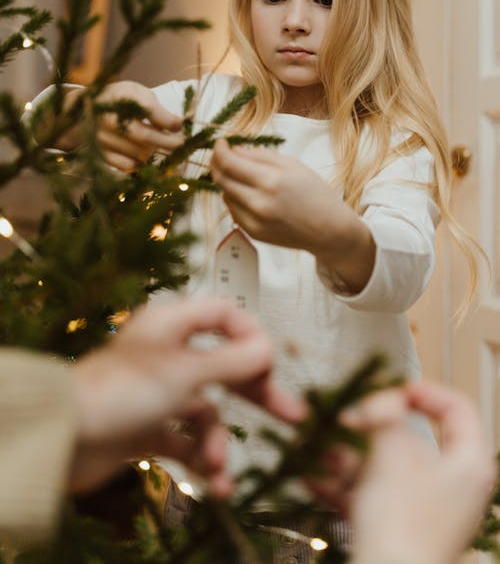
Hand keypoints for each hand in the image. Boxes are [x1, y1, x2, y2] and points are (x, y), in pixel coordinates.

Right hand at [56, 81, 183, 171]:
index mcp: (119, 98)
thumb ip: (154, 107)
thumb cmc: (119, 100)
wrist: (84, 110)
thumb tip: (177, 125)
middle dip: (168, 142)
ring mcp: (103, 139)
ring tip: (158, 144)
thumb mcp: (135, 93)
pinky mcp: (101, 155)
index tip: (181, 125)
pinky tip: (144, 155)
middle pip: (144, 136)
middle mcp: (108, 119)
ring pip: (138, 154)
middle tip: (183, 145)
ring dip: (154, 152)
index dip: (166, 120)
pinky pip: (127, 166)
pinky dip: (140, 163)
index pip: (147, 109)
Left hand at [69, 297, 305, 494]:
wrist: (64, 440)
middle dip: (256, 394)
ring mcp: (158, 392)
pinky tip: (215, 484)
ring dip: (218, 440)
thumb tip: (269, 347)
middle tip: (293, 416)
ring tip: (217, 466)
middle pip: (223, 366)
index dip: (250, 335)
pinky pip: (187, 440)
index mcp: (172, 324)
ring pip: (206, 410)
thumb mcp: (186, 372)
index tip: (271, 363)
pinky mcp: (148, 427)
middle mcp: (167, 353)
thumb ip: (232, 361)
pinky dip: (201, 459)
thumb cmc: (123, 391)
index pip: (223, 314)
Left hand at [210, 139, 374, 291]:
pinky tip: (249, 194)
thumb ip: (260, 156)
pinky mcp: (253, 233)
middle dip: (217, 164)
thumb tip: (234, 151)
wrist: (329, 230)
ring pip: (225, 195)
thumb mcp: (292, 165)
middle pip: (222, 180)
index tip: (220, 143)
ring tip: (241, 175)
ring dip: (227, 182)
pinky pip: (233, 211)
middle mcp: (259, 203)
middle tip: (221, 155)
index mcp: (271, 181)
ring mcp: (254, 221)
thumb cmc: (315, 194)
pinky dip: (235, 199)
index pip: (230, 163)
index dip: (219, 150)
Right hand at [310, 382, 494, 563]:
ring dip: (347, 454)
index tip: (391, 387)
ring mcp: (426, 508)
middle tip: (341, 417)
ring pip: (384, 466)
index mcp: (467, 464)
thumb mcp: (391, 456)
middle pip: (410, 439)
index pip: (457, 409)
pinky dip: (345, 483)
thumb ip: (385, 416)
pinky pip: (373, 493)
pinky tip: (310, 476)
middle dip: (367, 427)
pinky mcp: (400, 527)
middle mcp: (452, 485)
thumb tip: (381, 397)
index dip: (424, 391)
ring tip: (314, 445)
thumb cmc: (400, 523)